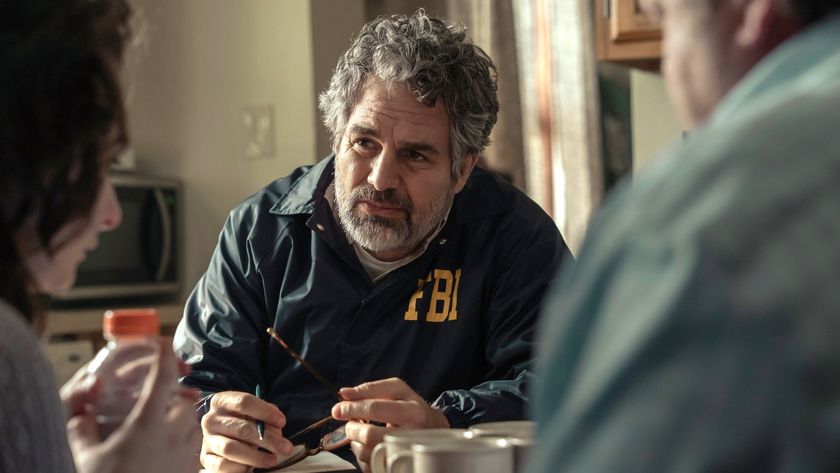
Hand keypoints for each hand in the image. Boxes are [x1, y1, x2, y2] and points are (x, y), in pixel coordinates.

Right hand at [61, 338, 202, 472]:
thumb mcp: (85, 456)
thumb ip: (81, 427)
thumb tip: (80, 410)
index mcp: (148, 422)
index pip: (163, 376)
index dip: (164, 354)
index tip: (163, 341)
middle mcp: (174, 433)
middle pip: (184, 399)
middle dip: (173, 394)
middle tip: (159, 395)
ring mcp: (187, 453)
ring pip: (192, 422)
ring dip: (180, 417)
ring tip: (161, 424)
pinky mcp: (192, 469)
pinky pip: (194, 446)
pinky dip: (184, 441)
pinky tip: (166, 450)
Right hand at [199, 390, 294, 471]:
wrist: (223, 434)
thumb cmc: (243, 420)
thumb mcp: (255, 412)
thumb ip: (267, 414)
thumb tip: (278, 423)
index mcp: (222, 401)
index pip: (243, 402)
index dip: (265, 412)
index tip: (282, 422)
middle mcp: (211, 419)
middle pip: (241, 428)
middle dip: (268, 439)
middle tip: (285, 448)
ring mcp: (207, 440)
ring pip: (231, 449)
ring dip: (256, 456)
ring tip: (273, 460)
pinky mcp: (206, 459)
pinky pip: (223, 465)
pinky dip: (240, 467)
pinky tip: (251, 467)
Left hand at [331, 378, 448, 471]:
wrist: (430, 428)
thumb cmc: (410, 406)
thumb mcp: (396, 390)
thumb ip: (369, 389)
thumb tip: (344, 394)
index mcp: (413, 412)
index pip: (375, 408)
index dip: (352, 408)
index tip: (338, 409)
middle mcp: (412, 436)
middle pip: (369, 435)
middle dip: (352, 428)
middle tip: (352, 423)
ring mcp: (405, 454)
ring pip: (366, 452)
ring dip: (356, 441)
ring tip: (364, 432)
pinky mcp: (396, 468)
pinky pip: (369, 464)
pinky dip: (362, 453)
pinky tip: (370, 444)